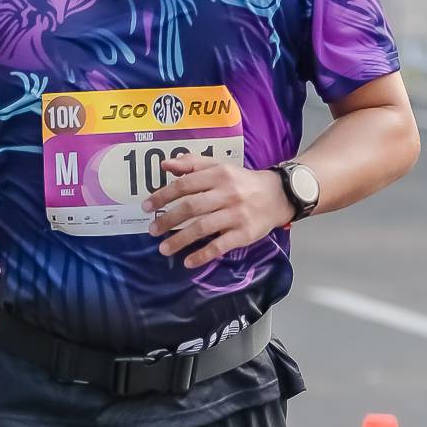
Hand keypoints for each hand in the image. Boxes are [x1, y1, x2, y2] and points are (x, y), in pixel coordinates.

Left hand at [146, 152, 291, 268]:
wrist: (278, 195)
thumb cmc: (242, 181)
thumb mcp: (220, 166)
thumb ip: (192, 164)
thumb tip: (164, 165)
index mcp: (218, 175)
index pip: (185, 185)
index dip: (163, 196)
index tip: (148, 207)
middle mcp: (227, 193)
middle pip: (191, 207)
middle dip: (168, 220)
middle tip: (152, 230)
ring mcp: (236, 215)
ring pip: (203, 228)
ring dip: (180, 240)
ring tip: (164, 249)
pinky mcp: (244, 233)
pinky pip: (220, 245)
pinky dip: (203, 255)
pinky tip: (188, 262)